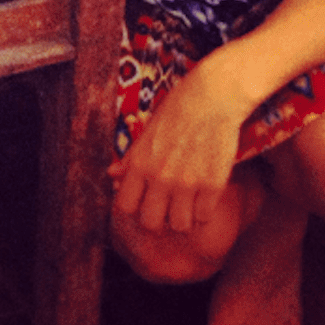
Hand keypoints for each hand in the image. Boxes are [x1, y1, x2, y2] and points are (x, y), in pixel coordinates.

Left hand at [108, 61, 247, 235]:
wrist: (211, 98)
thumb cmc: (176, 111)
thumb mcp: (146, 132)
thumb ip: (131, 158)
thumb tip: (112, 174)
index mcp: (140, 163)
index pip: (125, 206)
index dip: (133, 207)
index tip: (143, 201)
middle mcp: (160, 177)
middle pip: (151, 223)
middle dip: (157, 219)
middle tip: (165, 207)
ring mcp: (187, 183)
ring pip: (179, 226)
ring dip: (182, 218)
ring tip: (186, 204)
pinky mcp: (212, 186)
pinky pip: (204, 218)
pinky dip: (203, 212)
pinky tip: (203, 197)